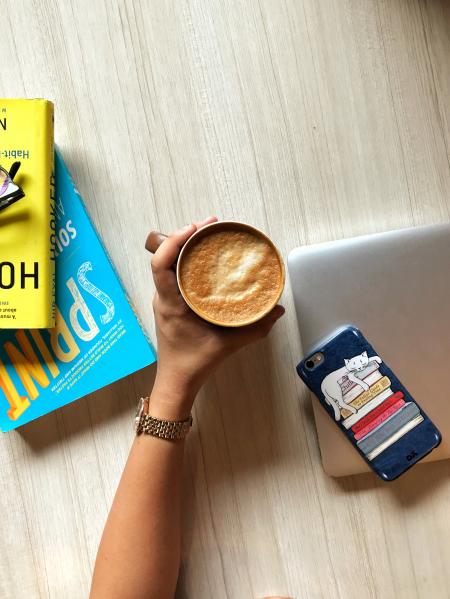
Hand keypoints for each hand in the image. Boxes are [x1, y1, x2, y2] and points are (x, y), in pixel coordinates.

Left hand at [147, 217, 284, 417]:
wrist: (177, 381)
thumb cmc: (194, 364)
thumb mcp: (227, 345)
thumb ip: (255, 328)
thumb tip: (278, 310)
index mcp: (170, 304)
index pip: (161, 264)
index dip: (174, 241)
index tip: (195, 228)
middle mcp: (164, 297)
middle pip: (166, 256)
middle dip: (186, 235)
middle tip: (211, 224)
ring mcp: (165, 299)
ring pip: (170, 263)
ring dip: (186, 246)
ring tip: (210, 234)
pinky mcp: (171, 302)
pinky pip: (175, 273)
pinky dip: (188, 260)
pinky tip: (206, 258)